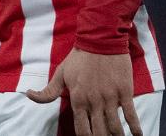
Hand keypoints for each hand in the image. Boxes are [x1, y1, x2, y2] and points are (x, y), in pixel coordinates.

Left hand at [25, 48, 141, 135]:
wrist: (100, 39)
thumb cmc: (79, 57)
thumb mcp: (60, 74)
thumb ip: (47, 91)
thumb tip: (28, 95)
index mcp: (78, 100)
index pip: (82, 130)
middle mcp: (94, 103)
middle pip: (99, 133)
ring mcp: (110, 98)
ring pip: (115, 128)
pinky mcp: (124, 92)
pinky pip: (131, 115)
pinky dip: (136, 128)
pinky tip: (137, 135)